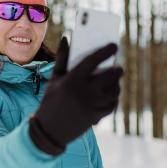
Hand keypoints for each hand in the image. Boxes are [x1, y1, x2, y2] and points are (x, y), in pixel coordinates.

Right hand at [29, 37, 122, 155]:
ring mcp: (92, 104)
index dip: (106, 51)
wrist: (49, 130)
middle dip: (117, 70)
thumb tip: (65, 38)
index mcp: (73, 79)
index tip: (114, 46)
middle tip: (117, 67)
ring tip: (115, 82)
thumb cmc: (50, 100)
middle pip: (110, 75)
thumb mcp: (54, 79)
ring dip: (117, 85)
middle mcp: (84, 91)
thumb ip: (62, 58)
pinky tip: (110, 95)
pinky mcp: (96, 116)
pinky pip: (112, 104)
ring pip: (115, 90)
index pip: (94, 59)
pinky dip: (113, 99)